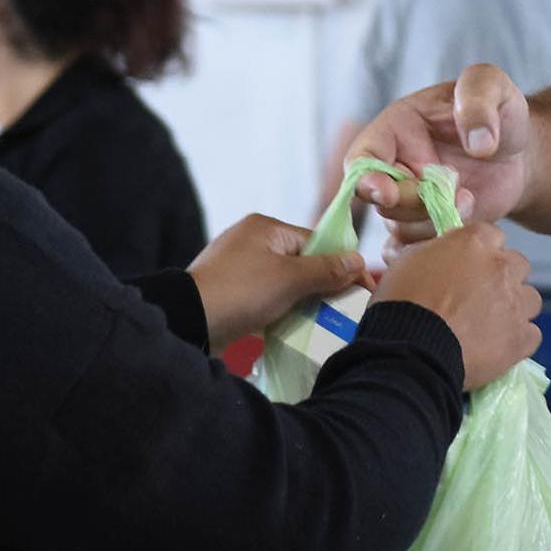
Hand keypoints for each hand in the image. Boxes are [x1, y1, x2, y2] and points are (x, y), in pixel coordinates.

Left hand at [189, 215, 368, 349]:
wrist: (189, 320)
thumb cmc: (242, 292)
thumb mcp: (291, 279)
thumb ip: (328, 269)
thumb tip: (358, 260)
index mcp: (265, 228)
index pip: (316, 242)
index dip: (341, 266)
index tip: (362, 290)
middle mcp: (250, 240)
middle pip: (302, 262)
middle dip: (322, 285)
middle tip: (341, 309)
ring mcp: (238, 265)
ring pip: (286, 280)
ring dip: (302, 299)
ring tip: (318, 320)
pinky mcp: (230, 288)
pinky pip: (267, 295)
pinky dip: (282, 307)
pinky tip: (291, 323)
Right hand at [347, 64, 535, 244]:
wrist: (521, 154)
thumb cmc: (500, 114)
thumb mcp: (493, 87)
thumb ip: (479, 99)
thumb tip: (478, 142)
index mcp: (396, 130)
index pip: (362, 159)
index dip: (366, 178)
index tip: (386, 190)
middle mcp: (395, 167)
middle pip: (381, 200)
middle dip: (414, 203)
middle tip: (455, 192)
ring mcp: (411, 199)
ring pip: (400, 227)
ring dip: (433, 222)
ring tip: (470, 200)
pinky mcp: (430, 225)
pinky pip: (413, 247)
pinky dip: (431, 248)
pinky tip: (459, 230)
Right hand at [375, 223, 542, 388]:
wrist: (410, 350)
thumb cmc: (400, 303)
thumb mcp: (408, 261)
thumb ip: (436, 252)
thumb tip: (442, 255)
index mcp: (474, 243)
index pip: (491, 235)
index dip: (480, 251)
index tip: (467, 265)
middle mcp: (502, 268)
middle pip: (517, 265)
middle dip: (503, 277)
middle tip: (479, 297)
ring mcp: (516, 304)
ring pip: (530, 299)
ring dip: (514, 308)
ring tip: (490, 325)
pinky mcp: (522, 337)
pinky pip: (531, 334)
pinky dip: (517, 340)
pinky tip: (498, 348)